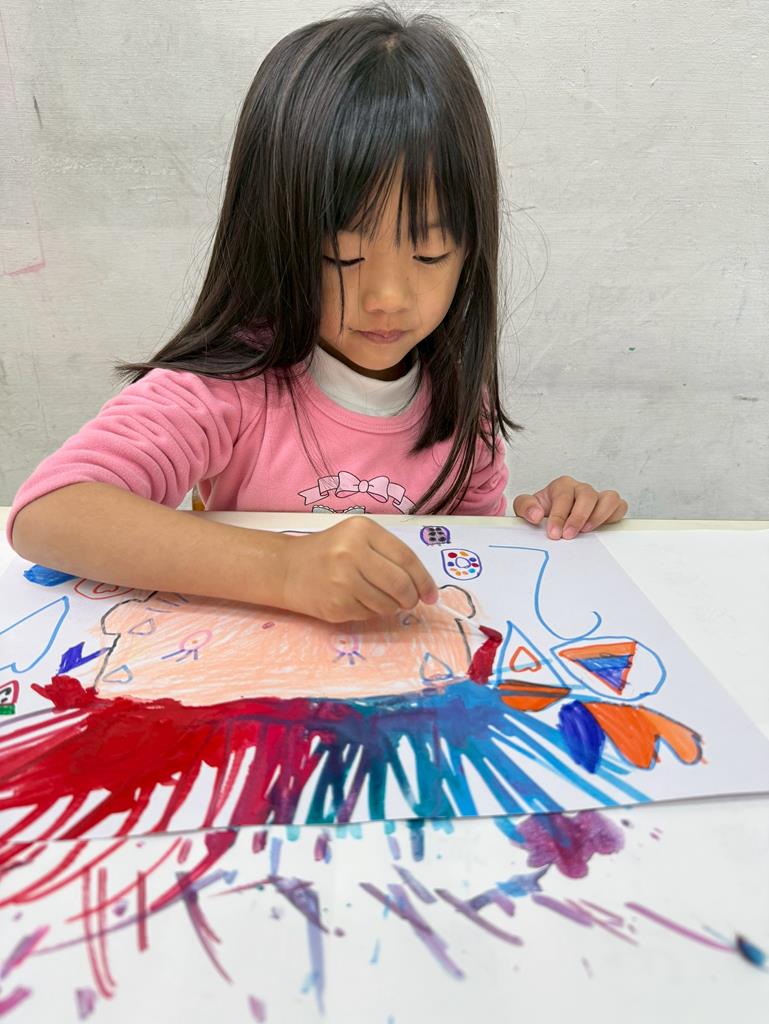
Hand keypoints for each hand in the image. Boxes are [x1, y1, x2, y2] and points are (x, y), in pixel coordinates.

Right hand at [280, 517, 438, 621]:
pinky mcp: (336, 605)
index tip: (432, 594)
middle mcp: (351, 553)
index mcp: (362, 530)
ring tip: (377, 597)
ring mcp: (342, 581)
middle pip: (400, 584)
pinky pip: (369, 615)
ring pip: (387, 604)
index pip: (406, 558)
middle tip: (409, 601)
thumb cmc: (328, 551)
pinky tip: (357, 600)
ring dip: (390, 606)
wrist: (286, 568)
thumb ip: (388, 554)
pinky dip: (371, 612)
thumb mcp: (357, 538)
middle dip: (411, 598)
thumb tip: (423, 587)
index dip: (424, 580)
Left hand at [513, 476, 627, 539]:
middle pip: (587, 495)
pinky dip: (613, 516)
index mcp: (562, 486)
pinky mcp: (608, 508)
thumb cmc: (540, 511)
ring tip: (586, 531)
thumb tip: (536, 514)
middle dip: (578, 517)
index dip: (558, 516)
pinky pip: (620, 506)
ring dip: (599, 516)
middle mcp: (581, 489)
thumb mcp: (525, 508)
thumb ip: (525, 507)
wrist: (549, 517)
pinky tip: (600, 529)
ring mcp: (597, 498)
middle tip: (568, 535)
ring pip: (609, 497)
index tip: (553, 533)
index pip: (564, 496)